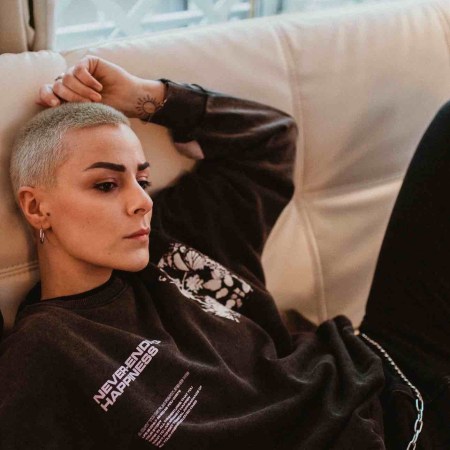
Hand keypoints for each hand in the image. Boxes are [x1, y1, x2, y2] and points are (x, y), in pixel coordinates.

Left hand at [36, 55, 163, 118]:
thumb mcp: (85, 111)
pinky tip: (99, 87)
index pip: (47, 91)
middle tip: (88, 104)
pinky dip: (88, 81)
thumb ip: (64, 106)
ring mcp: (79, 71)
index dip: (47, 96)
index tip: (56, 104)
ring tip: (97, 98)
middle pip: (56, 86)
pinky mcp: (89, 62)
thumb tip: (37, 101)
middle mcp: (70, 81)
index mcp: (67, 94)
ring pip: (67, 78)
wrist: (128, 100)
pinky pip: (79, 69)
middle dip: (71, 97)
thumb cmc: (110, 109)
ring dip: (82, 91)